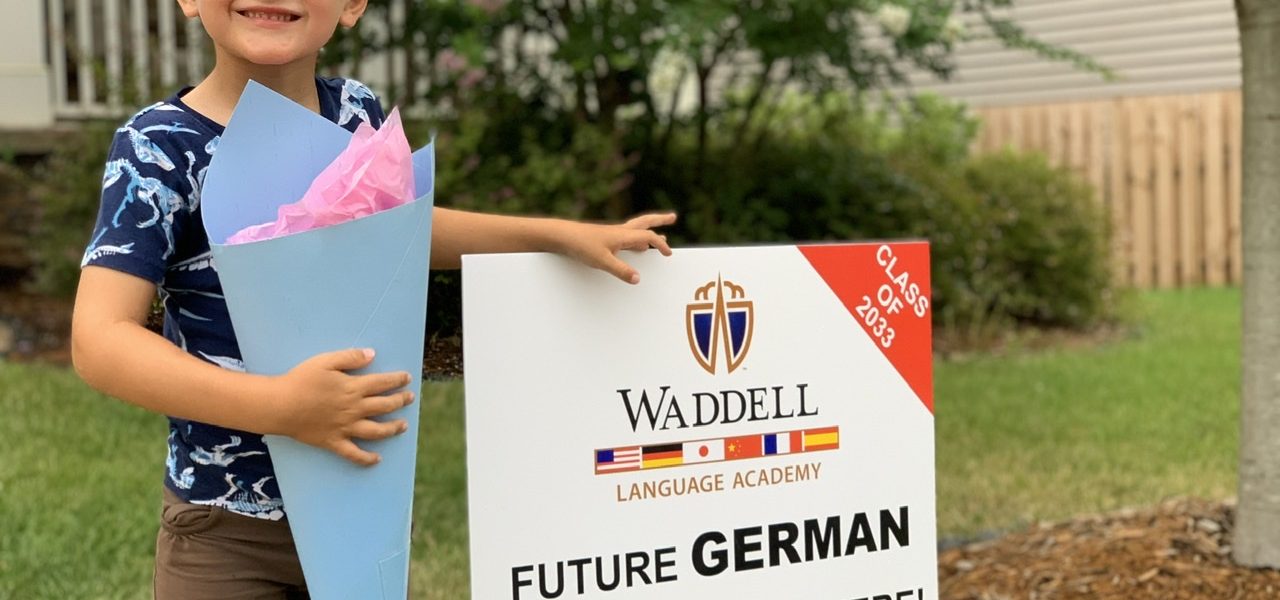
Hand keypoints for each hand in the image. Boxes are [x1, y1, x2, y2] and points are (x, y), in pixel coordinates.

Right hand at [269, 348, 413, 465]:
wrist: (280, 406)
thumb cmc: (301, 380)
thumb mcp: (325, 361)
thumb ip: (350, 357)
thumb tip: (372, 355)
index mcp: (353, 388)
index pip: (382, 383)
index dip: (397, 380)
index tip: (407, 378)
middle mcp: (354, 409)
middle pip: (384, 406)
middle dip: (400, 401)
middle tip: (410, 398)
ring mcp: (345, 428)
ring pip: (376, 431)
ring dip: (393, 428)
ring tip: (404, 426)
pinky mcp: (334, 442)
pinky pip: (354, 454)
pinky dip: (367, 459)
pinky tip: (377, 459)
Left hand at [556, 212, 676, 283]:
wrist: (562, 236)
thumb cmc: (581, 246)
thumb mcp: (602, 261)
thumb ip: (621, 270)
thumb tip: (638, 279)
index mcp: (622, 235)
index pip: (648, 236)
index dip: (660, 244)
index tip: (668, 253)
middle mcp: (620, 231)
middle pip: (645, 222)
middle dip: (660, 221)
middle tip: (673, 217)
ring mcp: (612, 234)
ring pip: (636, 228)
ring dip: (649, 229)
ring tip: (659, 234)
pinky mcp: (604, 238)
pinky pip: (626, 236)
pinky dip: (636, 239)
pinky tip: (635, 246)